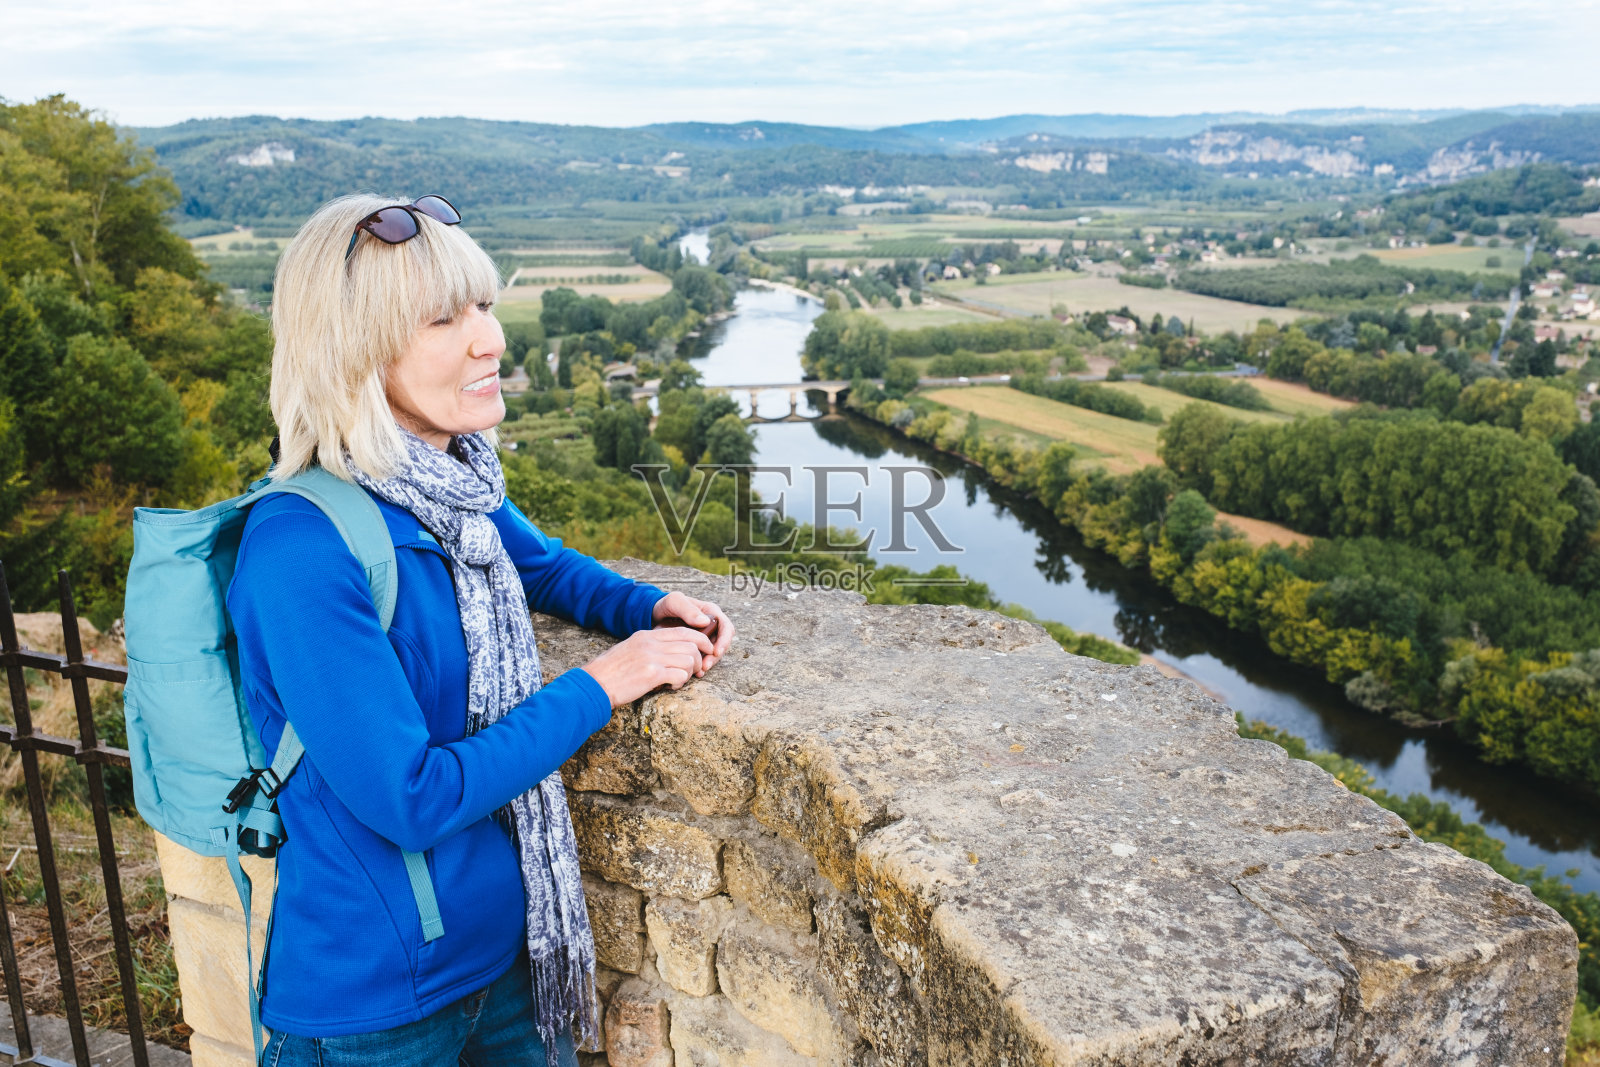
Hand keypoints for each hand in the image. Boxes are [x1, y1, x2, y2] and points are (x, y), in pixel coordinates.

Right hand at [580, 626, 714, 707]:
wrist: (595, 684)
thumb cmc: (611, 671)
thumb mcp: (631, 650)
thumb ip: (651, 647)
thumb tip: (672, 653)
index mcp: (647, 635)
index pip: (684, 631)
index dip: (701, 640)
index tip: (706, 650)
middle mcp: (651, 643)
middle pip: (691, 644)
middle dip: (698, 659)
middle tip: (694, 671)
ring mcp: (652, 657)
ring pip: (689, 659)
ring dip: (689, 672)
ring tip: (678, 680)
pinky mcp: (652, 674)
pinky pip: (680, 675)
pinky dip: (680, 682)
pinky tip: (670, 686)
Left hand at [650, 591, 733, 676]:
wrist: (655, 615)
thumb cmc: (666, 605)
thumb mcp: (675, 602)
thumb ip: (688, 610)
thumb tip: (705, 622)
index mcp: (711, 613)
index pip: (726, 627)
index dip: (724, 641)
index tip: (715, 651)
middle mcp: (711, 625)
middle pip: (722, 643)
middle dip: (716, 656)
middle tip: (705, 665)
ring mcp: (705, 637)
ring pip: (714, 652)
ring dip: (709, 662)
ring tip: (699, 670)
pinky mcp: (698, 646)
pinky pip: (703, 657)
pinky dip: (701, 664)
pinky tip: (695, 672)